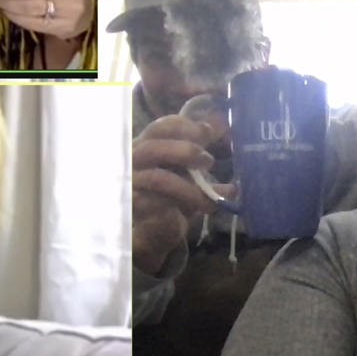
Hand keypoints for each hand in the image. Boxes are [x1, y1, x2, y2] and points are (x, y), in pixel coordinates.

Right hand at [130, 98, 231, 274]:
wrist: (154, 229)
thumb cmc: (172, 194)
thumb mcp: (191, 174)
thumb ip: (202, 160)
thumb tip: (225, 141)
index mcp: (147, 145)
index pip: (160, 127)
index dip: (185, 126)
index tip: (208, 132)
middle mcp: (133, 161)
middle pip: (152, 146)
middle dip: (185, 150)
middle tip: (209, 161)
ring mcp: (130, 184)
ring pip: (157, 178)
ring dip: (188, 187)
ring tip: (208, 197)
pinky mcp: (133, 207)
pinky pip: (156, 204)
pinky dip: (181, 206)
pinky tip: (200, 209)